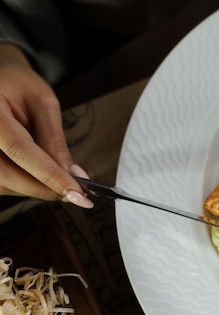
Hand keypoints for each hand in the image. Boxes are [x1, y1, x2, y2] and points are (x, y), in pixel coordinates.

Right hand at [0, 43, 91, 207]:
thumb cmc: (18, 84)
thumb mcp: (43, 102)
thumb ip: (55, 139)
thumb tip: (72, 174)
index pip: (20, 150)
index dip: (50, 175)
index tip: (76, 191)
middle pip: (6, 174)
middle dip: (44, 187)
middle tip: (75, 193)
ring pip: (2, 184)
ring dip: (33, 189)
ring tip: (58, 182)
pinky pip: (0, 183)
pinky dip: (22, 186)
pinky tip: (39, 178)